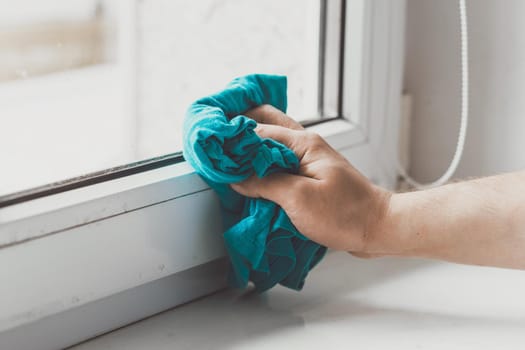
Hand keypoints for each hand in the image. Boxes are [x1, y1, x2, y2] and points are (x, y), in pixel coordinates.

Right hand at [232, 105, 392, 255]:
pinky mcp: (310, 176)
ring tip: (228, 159)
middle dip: (241, 130)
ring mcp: (308, 159)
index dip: (233, 139)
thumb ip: (265, 183)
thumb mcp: (299, 199)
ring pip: (272, 143)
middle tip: (218, 142)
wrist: (377, 227)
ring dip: (251, 148)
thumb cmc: (344, 213)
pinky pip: (280, 163)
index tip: (212, 150)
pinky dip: (263, 165)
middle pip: (266, 123)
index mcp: (302, 143)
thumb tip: (236, 177)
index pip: (258, 131)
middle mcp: (304, 145)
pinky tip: (250, 177)